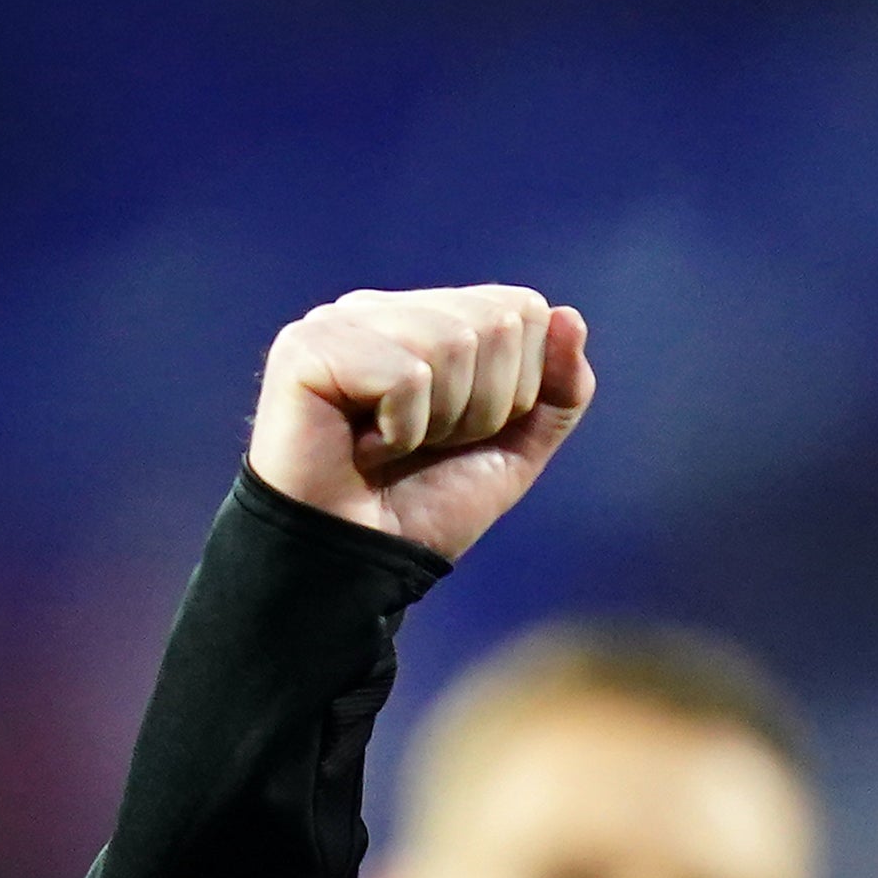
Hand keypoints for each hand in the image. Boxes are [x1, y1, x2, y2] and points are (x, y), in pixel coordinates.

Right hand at [246, 285, 594, 561]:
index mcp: (427, 317)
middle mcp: (383, 308)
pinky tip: (361, 450)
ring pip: (454, 342)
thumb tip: (568, 316)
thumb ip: (557, 389)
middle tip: (425, 447)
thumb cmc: (422, 508)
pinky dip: (401, 433)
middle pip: (495, 320)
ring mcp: (341, 321)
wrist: (356, 569)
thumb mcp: (512, 449)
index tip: (460, 434)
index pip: (521, 308)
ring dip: (441, 423)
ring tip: (391, 449)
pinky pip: (407, 375)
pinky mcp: (308, 347)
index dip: (516, 389)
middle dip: (483, 408)